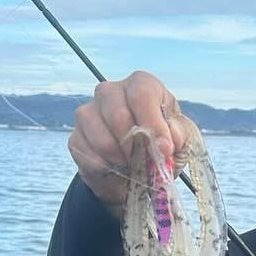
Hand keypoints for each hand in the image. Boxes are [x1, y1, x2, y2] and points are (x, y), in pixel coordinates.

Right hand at [68, 71, 188, 216]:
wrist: (136, 171)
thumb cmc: (160, 147)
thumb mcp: (180, 141)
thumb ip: (179, 135)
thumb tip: (168, 139)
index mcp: (141, 84)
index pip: (142, 93)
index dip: (152, 123)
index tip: (163, 149)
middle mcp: (111, 92)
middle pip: (117, 114)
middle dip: (135, 146)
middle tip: (145, 161)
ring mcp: (88, 112)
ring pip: (101, 138)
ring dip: (120, 159)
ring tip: (131, 165)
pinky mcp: (76, 137)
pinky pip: (86, 154)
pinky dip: (104, 168)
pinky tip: (115, 169)